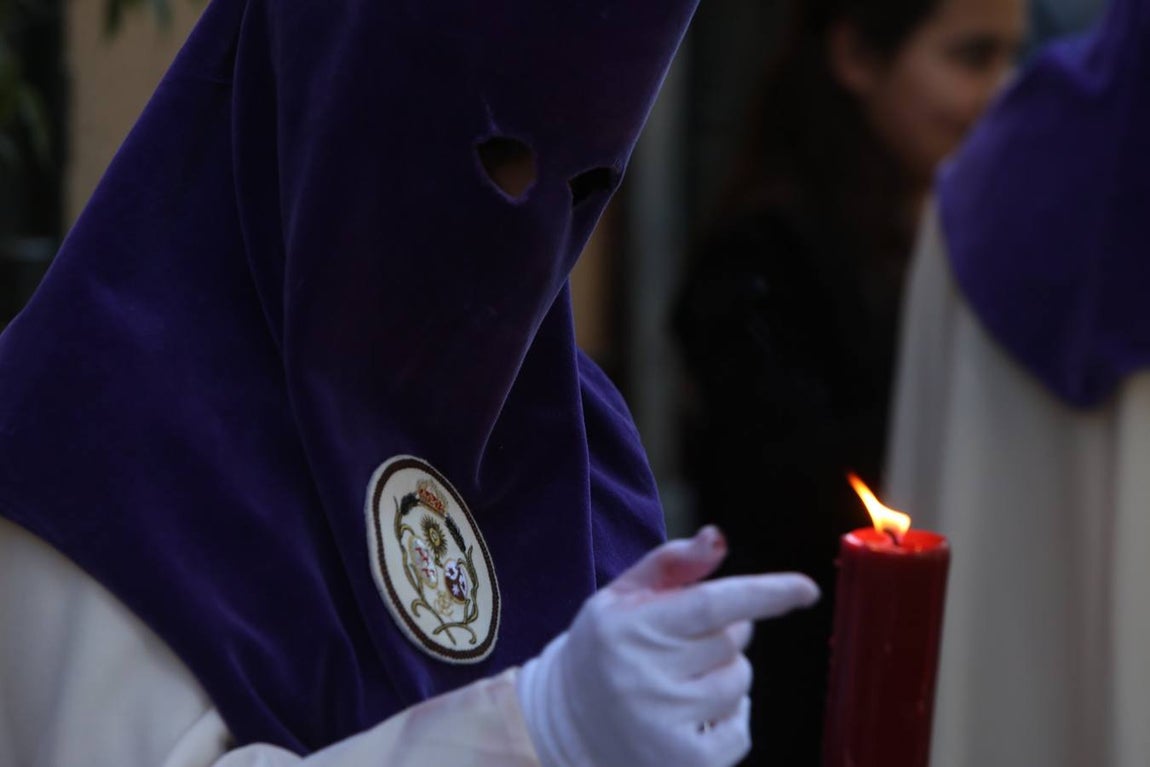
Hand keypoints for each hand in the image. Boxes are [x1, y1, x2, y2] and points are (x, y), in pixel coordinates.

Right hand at [517, 526, 818, 766]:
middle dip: (723, 634)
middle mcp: (645, 678)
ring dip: (724, 674)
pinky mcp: (685, 763)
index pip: (710, 605)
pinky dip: (727, 717)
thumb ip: (671, 563)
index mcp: (630, 628)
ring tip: (681, 681)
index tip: (806, 588)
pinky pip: (740, 728)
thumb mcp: (621, 597)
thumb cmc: (604, 649)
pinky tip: (690, 715)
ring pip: (739, 681)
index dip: (764, 594)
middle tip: (683, 643)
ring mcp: (665, 725)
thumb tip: (718, 538)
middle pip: (733, 642)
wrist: (563, 726)